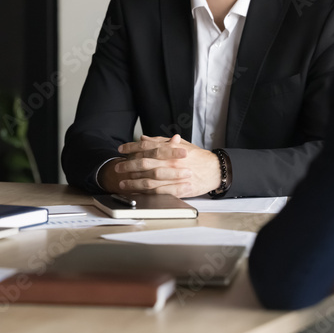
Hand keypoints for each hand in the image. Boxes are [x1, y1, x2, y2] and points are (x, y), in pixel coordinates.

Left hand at [101, 134, 220, 196]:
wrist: (215, 170)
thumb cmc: (197, 156)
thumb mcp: (180, 144)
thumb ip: (160, 141)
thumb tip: (143, 139)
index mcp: (171, 149)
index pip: (146, 146)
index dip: (131, 147)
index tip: (121, 149)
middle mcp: (171, 161)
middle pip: (144, 163)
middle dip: (128, 166)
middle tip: (118, 168)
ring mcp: (174, 176)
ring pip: (149, 180)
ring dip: (133, 182)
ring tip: (123, 183)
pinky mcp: (179, 189)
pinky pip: (159, 192)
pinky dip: (147, 193)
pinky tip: (137, 193)